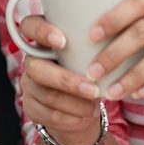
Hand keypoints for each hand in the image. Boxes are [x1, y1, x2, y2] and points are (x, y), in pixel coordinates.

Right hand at [16, 15, 102, 144]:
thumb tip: (114, 39)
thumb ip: (93, 44)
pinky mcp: (31, 107)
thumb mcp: (91, 54)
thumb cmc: (90, 71)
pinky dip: (72, 118)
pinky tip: (85, 116)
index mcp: (43, 39)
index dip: (41, 32)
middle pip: (36, 68)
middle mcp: (31, 60)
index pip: (30, 26)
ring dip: (75, 103)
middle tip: (93, 89)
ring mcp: (29, 85)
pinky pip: (49, 114)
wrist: (83, 107)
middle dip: (66, 80)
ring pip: (46, 95)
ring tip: (95, 106)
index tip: (62, 41)